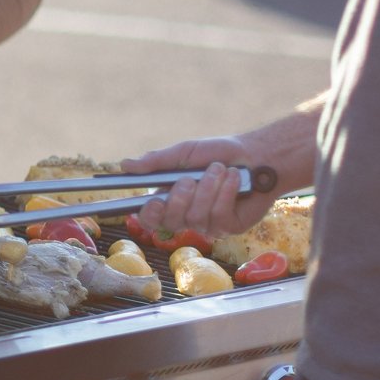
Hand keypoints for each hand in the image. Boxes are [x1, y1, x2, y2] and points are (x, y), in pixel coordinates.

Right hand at [120, 137, 273, 239]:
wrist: (256, 156)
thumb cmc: (217, 153)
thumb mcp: (184, 152)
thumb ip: (155, 161)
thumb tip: (124, 165)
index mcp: (170, 198)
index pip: (150, 218)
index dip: (149, 214)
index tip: (155, 201)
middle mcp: (186, 216)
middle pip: (171, 221)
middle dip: (181, 197)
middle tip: (191, 178)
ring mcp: (208, 224)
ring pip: (197, 217)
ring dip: (208, 188)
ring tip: (220, 169)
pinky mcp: (229, 227)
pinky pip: (219, 216)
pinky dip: (226, 192)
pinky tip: (235, 179)